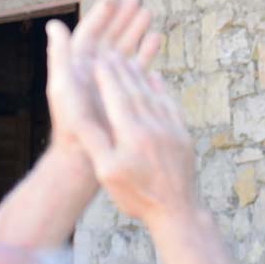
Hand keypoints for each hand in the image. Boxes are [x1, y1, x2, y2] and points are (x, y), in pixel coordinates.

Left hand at [45, 0, 164, 163]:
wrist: (86, 155)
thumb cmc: (72, 125)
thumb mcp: (63, 87)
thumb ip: (59, 55)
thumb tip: (54, 25)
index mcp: (77, 66)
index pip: (89, 34)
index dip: (102, 16)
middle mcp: (93, 72)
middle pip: (109, 38)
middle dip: (122, 18)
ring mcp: (109, 82)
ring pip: (124, 49)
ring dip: (135, 31)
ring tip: (149, 13)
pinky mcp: (124, 93)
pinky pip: (136, 68)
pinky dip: (146, 53)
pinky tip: (157, 39)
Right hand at [79, 48, 196, 224]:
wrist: (177, 211)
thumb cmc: (137, 195)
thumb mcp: (107, 172)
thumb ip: (96, 141)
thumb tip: (81, 115)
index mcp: (131, 133)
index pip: (116, 96)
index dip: (106, 76)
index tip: (97, 59)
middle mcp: (153, 126)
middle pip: (134, 90)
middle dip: (120, 70)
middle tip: (109, 52)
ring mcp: (171, 129)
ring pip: (153, 94)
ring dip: (139, 75)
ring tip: (128, 59)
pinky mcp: (183, 135)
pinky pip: (171, 105)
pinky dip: (161, 89)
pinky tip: (155, 78)